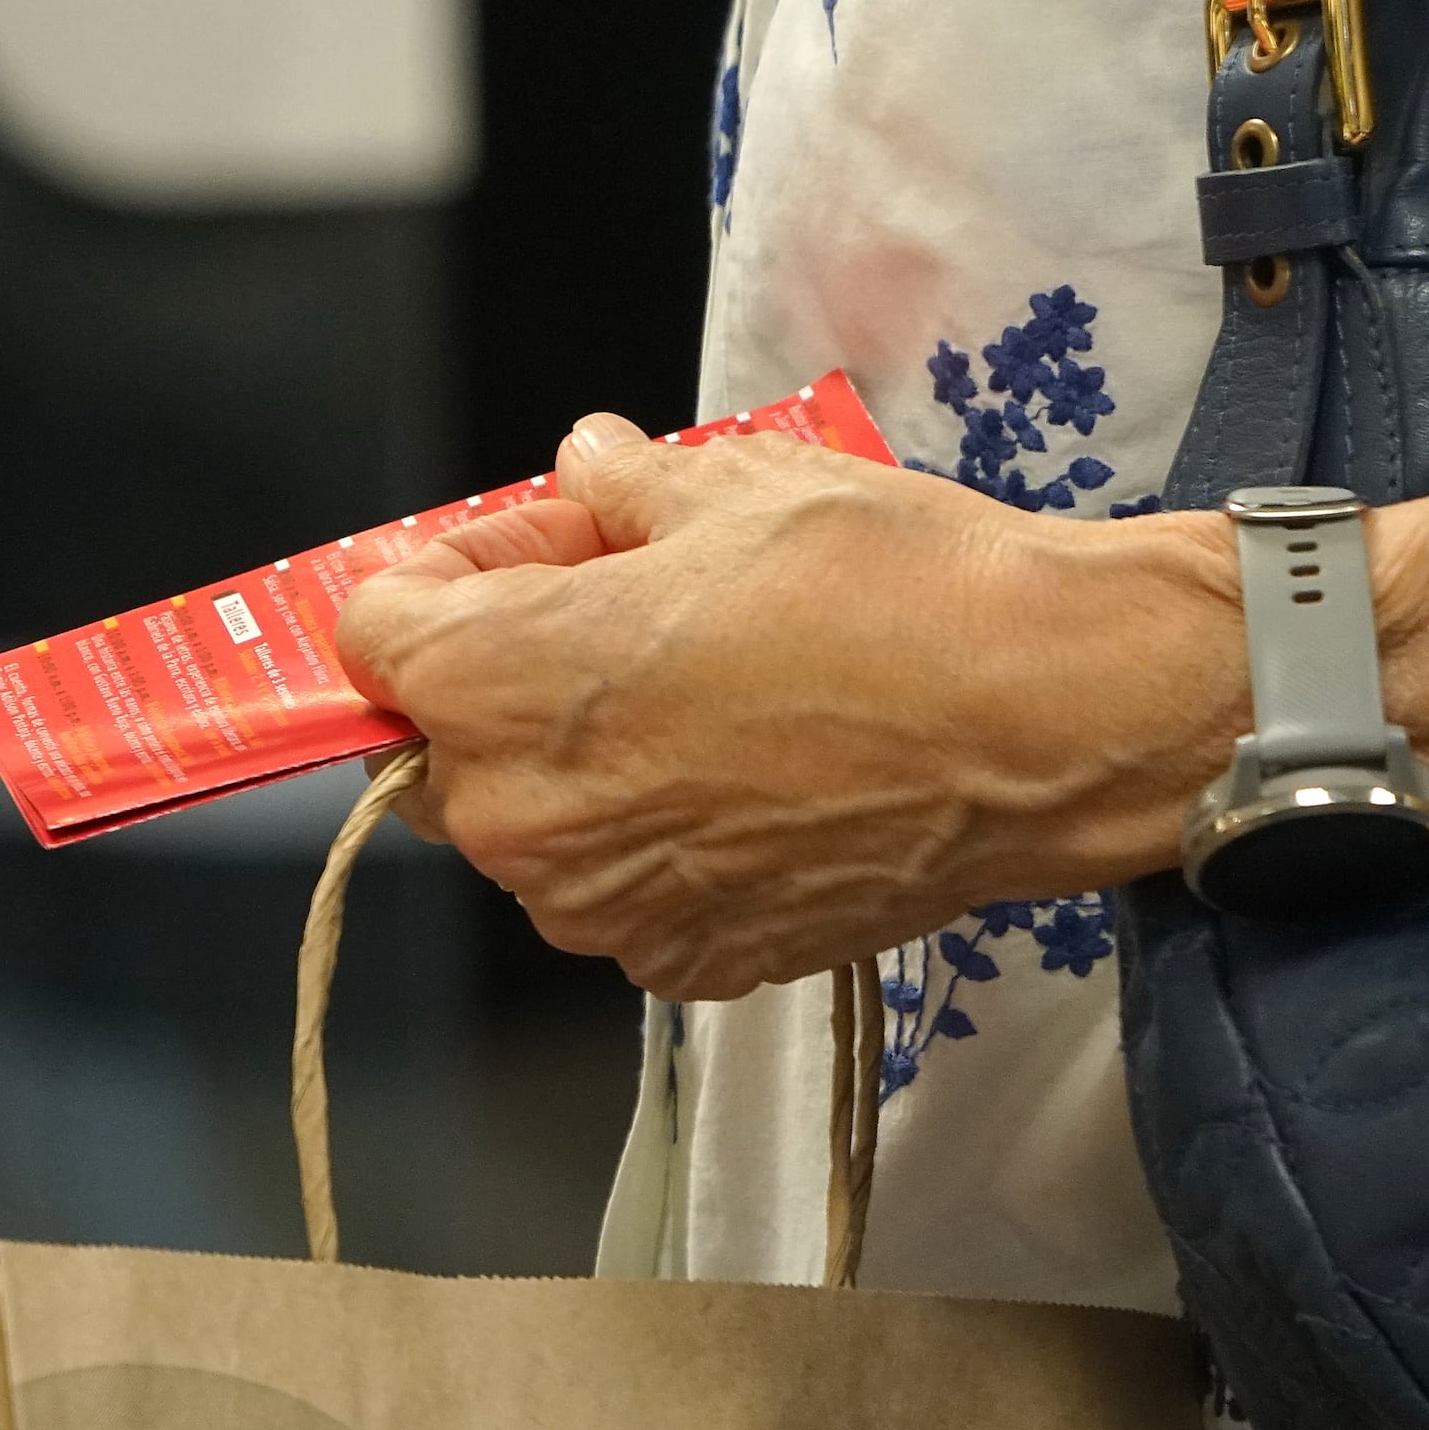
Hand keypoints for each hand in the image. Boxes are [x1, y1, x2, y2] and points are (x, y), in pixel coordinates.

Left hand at [331, 415, 1243, 997]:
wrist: (1055, 720)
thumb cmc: (900, 597)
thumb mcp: (740, 490)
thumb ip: (623, 489)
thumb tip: (587, 468)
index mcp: (499, 684)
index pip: (373, 634)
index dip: (446, 579)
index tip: (526, 555)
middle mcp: (521, 816)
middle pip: (443, 742)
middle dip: (506, 678)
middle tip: (621, 613)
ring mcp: (597, 905)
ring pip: (535, 826)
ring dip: (585, 764)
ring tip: (708, 696)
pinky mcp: (678, 961)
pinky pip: (623, 892)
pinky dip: (662, 840)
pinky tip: (752, 778)